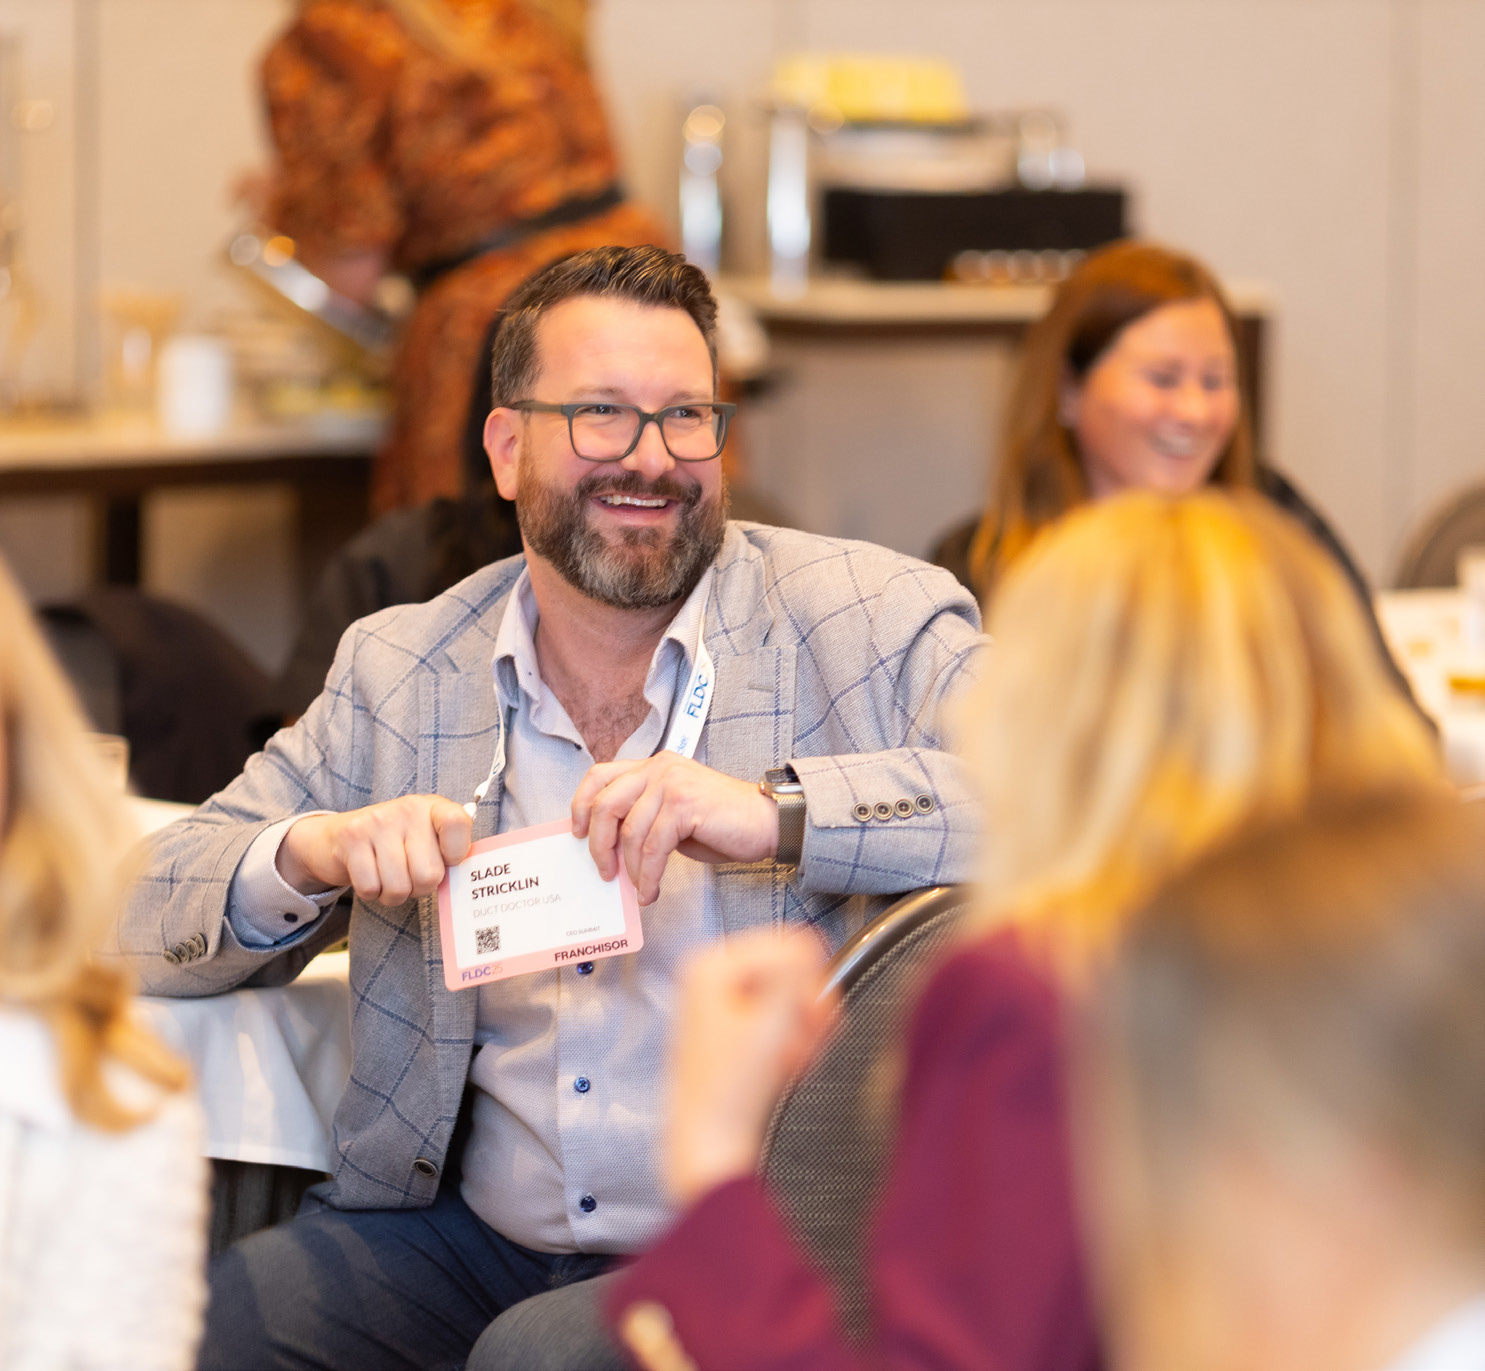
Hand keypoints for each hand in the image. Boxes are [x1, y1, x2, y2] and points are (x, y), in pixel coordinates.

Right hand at [278, 795, 471, 902]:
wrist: (338, 837)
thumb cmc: (395, 844)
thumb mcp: (426, 838)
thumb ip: (449, 852)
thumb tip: (470, 879)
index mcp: (433, 807)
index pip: (458, 824)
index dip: (455, 854)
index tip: (445, 859)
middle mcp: (407, 809)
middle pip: (428, 874)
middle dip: (420, 887)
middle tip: (409, 875)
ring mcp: (377, 821)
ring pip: (399, 887)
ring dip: (395, 894)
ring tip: (389, 877)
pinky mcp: (351, 838)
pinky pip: (371, 888)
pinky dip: (372, 893)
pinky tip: (371, 876)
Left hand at [571, 753, 780, 905]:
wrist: (767, 822)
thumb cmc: (722, 823)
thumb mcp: (674, 814)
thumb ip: (644, 818)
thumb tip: (610, 848)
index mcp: (654, 766)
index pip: (600, 775)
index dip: (581, 804)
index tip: (577, 833)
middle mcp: (660, 768)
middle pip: (606, 804)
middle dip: (599, 845)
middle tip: (605, 871)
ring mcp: (672, 783)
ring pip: (630, 831)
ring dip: (629, 869)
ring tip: (638, 889)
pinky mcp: (685, 805)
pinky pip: (653, 848)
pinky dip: (648, 876)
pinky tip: (651, 890)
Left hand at [667, 929, 835, 1205]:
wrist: (710, 1144)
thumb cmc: (730, 1093)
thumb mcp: (773, 1024)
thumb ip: (795, 977)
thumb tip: (808, 945)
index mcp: (710, 965)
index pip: (791, 945)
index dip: (811, 985)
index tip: (812, 1020)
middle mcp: (709, 974)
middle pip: (790, 966)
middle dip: (806, 1006)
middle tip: (806, 1039)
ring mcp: (718, 999)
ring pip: (789, 991)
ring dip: (801, 1024)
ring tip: (791, 1057)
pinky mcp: (730, 1022)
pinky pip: (779, 1012)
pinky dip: (790, 1035)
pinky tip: (784, 1062)